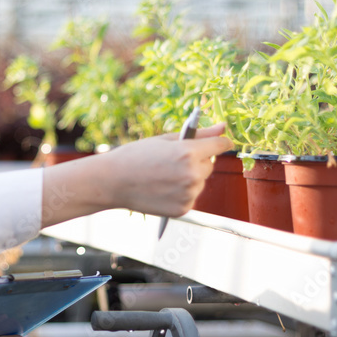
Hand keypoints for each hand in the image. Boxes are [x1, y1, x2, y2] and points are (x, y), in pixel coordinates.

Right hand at [40, 123, 231, 225]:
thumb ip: (199, 134)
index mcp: (188, 153)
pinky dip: (182, 193)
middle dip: (198, 160)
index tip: (222, 142)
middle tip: (173, 160)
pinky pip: (191, 196)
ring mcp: (188, 194)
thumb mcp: (166, 139)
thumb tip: (223, 127)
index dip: (221, 142)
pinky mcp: (183, 209)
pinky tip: (163, 188)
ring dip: (190, 178)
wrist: (113, 181)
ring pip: (200, 182)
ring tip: (164, 176)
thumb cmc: (137, 155)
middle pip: (210, 164)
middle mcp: (192, 174)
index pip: (220, 145)